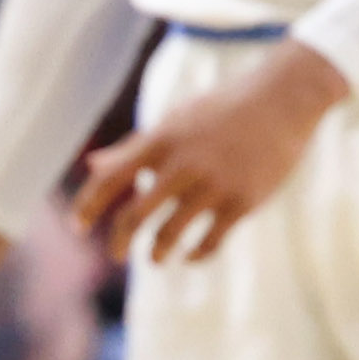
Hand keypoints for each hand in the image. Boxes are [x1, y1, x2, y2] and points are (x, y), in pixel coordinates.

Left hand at [78, 44, 344, 266]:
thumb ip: (132, 148)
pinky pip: (209, 242)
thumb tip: (92, 164)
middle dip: (119, 241)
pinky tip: (190, 256)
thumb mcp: (174, 121)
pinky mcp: (242, 201)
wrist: (281, 101)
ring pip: (170, 233)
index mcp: (162, 139)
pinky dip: (194, 255)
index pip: (111, 178)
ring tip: (155, 258)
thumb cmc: (221, 110)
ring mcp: (213, 184)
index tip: (77, 227)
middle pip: (136, 214)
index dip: (88, 205)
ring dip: (157, 253)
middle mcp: (183, 163)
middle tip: (116, 255)